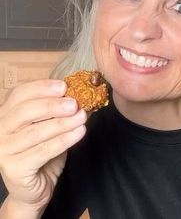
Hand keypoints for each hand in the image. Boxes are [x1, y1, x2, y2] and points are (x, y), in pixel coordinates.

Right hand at [0, 79, 86, 211]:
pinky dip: (64, 140)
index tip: (64, 86)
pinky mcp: (13, 168)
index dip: (42, 88)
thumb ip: (57, 113)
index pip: (20, 94)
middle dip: (53, 105)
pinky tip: (79, 133)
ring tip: (82, 117)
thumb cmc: (42, 152)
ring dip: (63, 123)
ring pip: (36, 132)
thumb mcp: (49, 127)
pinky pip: (43, 151)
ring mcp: (3, 150)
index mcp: (6, 115)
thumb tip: (77, 97)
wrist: (35, 186)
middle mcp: (0, 130)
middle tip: (74, 104)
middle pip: (25, 111)